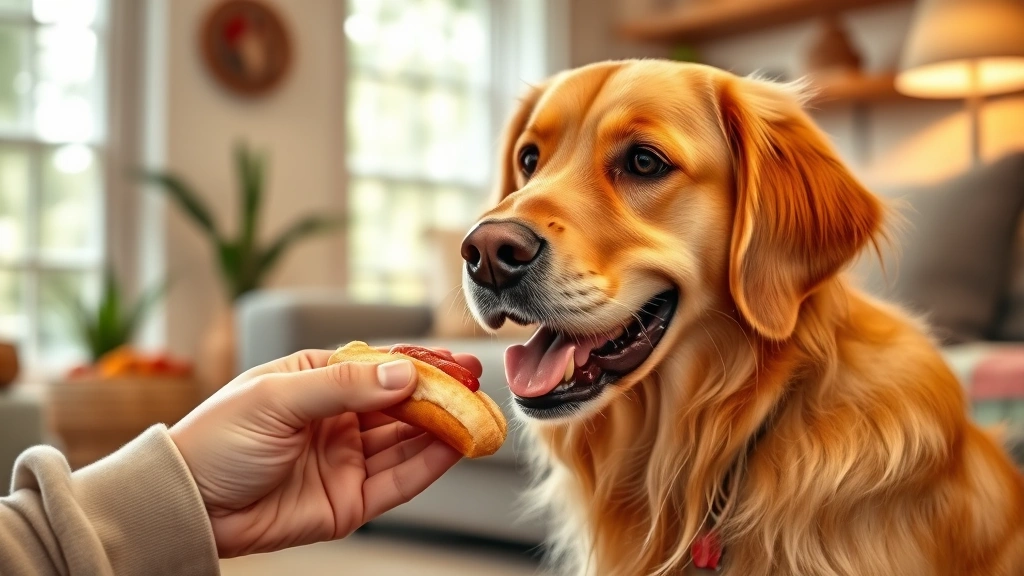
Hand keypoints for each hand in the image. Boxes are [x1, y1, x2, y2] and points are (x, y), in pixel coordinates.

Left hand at [169, 348, 480, 556]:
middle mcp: (336, 420)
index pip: (380, 370)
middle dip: (440, 398)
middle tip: (475, 390)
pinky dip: (429, 465)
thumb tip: (403, 373)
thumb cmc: (215, 440)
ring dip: (442, 430)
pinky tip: (453, 447)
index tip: (455, 365)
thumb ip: (345, 385)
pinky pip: (398, 482)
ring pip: (406, 443)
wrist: (186, 504)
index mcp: (316, 382)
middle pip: (400, 407)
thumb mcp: (276, 397)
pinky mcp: (349, 502)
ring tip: (475, 418)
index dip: (419, 367)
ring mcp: (345, 461)